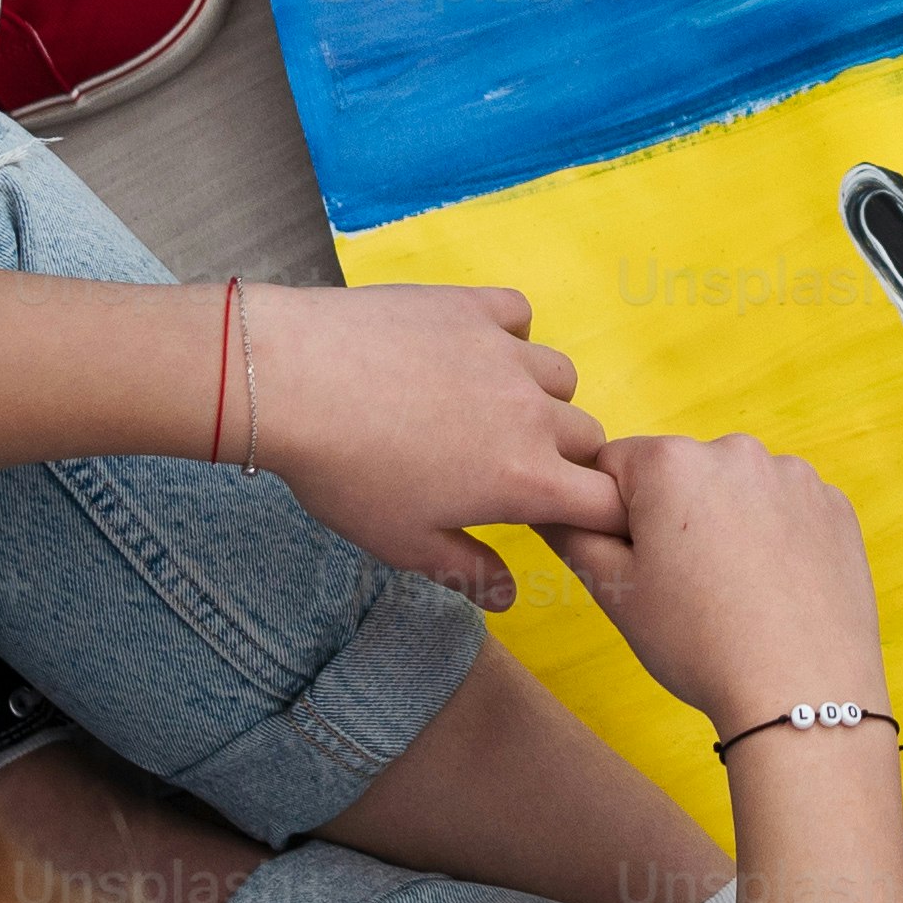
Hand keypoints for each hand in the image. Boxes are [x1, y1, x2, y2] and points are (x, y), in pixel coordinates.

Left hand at [247, 281, 624, 609]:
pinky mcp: (472, 305)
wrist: (292, 382)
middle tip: (511, 467)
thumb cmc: (345, 473)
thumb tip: (509, 596)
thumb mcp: (403, 542)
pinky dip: (510, 334)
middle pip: (589, 436)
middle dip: (566, 458)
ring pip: (560, 375)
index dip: (604, 514)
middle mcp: (531, 411)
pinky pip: (519, 315)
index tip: (570, 517)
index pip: (610, 501)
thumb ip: (467, 571)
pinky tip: (471, 351)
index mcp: (525, 479)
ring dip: (542, 396)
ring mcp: (505, 351)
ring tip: (490, 408)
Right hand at [548, 428, 889, 734]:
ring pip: (735, 489)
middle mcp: (737, 449)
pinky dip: (775, 536)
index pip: (614, 466)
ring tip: (734, 592)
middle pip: (680, 473)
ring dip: (726, 521)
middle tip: (684, 587)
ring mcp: (795, 475)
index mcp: (673, 462)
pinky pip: (786, 508)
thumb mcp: (616, 593)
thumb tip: (550, 505)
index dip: (612, 516)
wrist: (802, 692)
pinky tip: (774, 589)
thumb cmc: (700, 645)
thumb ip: (572, 534)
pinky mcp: (836, 505)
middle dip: (672, 515)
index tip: (635, 564)